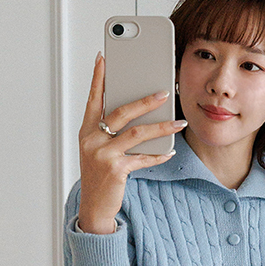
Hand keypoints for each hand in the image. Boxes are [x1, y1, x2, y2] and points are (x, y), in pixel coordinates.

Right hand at [76, 53, 184, 234]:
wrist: (93, 207)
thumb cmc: (99, 176)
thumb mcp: (97, 149)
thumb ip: (108, 130)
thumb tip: (135, 112)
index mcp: (86, 130)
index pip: (93, 98)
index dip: (98, 78)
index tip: (103, 58)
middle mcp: (92, 139)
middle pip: (121, 112)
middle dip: (145, 100)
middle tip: (164, 92)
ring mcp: (103, 154)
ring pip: (137, 133)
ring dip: (160, 126)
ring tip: (178, 122)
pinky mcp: (116, 170)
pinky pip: (142, 158)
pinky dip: (158, 155)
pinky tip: (170, 151)